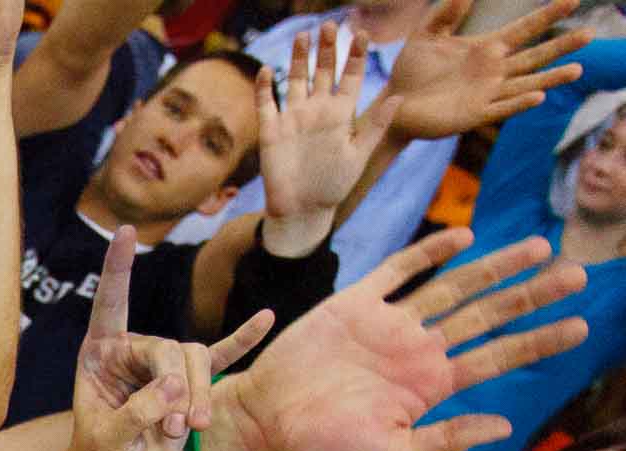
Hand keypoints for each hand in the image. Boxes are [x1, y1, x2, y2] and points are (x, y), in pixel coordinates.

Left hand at [62, 226, 272, 450]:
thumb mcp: (106, 440)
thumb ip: (136, 413)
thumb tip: (174, 388)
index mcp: (101, 353)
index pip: (110, 304)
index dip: (117, 270)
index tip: (125, 232)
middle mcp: (132, 350)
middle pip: (170, 348)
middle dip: (179, 387)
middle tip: (176, 428)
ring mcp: (163, 365)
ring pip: (196, 360)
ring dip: (199, 395)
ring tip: (188, 430)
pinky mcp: (189, 384)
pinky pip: (220, 357)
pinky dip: (242, 342)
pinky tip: (266, 320)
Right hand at [224, 228, 588, 450]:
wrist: (264, 422)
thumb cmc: (323, 446)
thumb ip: (446, 437)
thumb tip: (506, 427)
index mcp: (430, 385)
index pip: (496, 356)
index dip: (538, 341)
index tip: (581, 327)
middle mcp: (416, 349)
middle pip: (486, 315)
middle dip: (531, 295)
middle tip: (578, 274)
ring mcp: (388, 324)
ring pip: (454, 287)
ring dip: (495, 268)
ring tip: (538, 248)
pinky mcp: (355, 304)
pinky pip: (399, 272)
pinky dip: (429, 253)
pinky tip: (463, 237)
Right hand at [258, 23, 397, 226]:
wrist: (302, 210)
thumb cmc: (333, 187)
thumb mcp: (360, 156)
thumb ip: (376, 127)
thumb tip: (400, 98)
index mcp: (341, 115)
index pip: (352, 77)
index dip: (357, 56)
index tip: (363, 35)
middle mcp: (318, 111)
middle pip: (323, 71)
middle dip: (327, 48)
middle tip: (330, 25)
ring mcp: (294, 118)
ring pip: (296, 80)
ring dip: (299, 59)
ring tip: (303, 36)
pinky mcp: (271, 130)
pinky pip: (266, 103)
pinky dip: (265, 87)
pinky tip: (268, 70)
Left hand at [386, 0, 589, 140]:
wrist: (393, 103)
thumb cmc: (411, 70)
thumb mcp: (426, 35)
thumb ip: (446, 12)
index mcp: (486, 49)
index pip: (524, 29)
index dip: (547, 15)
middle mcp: (493, 71)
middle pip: (534, 56)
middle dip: (561, 46)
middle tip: (589, 33)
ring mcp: (486, 94)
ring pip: (525, 84)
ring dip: (550, 78)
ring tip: (576, 69)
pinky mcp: (473, 115)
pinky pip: (500, 109)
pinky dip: (519, 103)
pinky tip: (538, 95)